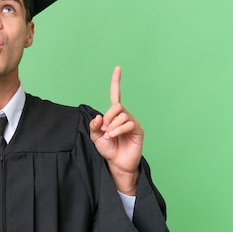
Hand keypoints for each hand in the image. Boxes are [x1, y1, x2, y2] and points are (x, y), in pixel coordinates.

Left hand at [89, 66, 143, 194]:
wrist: (117, 163)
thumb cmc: (108, 149)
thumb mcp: (95, 137)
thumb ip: (94, 126)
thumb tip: (98, 116)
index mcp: (113, 115)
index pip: (115, 95)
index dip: (116, 82)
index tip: (117, 68)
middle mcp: (124, 115)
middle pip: (117, 106)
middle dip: (108, 117)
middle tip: (104, 130)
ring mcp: (132, 122)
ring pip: (122, 115)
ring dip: (112, 126)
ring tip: (109, 136)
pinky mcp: (138, 130)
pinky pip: (128, 124)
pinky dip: (118, 130)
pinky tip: (113, 136)